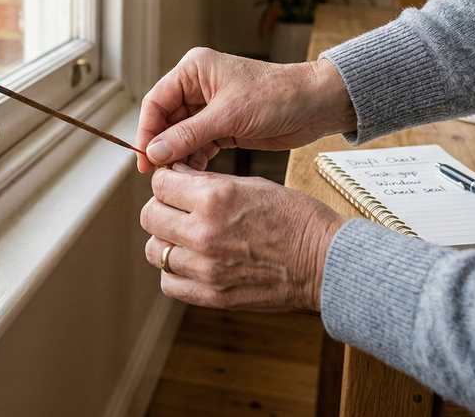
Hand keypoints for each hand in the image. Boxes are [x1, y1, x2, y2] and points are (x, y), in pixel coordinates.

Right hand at [136, 48, 355, 172]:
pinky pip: (198, 145)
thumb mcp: (229, 116)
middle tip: (158, 174)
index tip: (144, 158)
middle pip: (166, 120)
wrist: (316, 105)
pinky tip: (194, 176)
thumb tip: (155, 151)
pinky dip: (194, 160)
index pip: (156, 101)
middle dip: (162, 146)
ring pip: (181, 136)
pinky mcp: (223, 126)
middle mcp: (198, 86)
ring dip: (178, 156)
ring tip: (177, 178)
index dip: (147, 130)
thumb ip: (189, 135)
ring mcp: (210, 108)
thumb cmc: (278, 96)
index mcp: (194, 70)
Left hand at [140, 163, 345, 311]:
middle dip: (161, 207)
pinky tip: (190, 261)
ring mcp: (205, 268)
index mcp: (215, 197)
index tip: (176, 184)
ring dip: (165, 240)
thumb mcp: (252, 184)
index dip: (167, 180)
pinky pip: (169, 282)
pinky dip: (174, 271)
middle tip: (177, 208)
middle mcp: (203, 232)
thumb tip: (176, 179)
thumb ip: (209, 183)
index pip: (161, 184)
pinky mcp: (212, 295)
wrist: (325, 261)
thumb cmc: (296, 218)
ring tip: (185, 236)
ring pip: (155, 250)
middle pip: (150, 216)